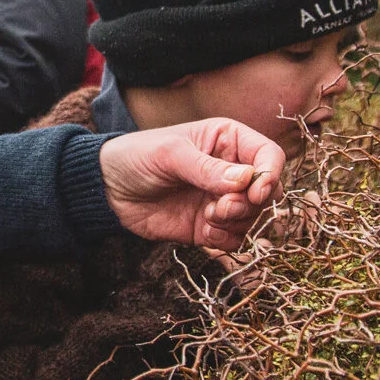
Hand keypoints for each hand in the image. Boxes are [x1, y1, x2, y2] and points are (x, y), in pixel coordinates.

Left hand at [99, 119, 285, 252]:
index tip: (255, 192)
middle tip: (220, 207)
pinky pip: (236, 239)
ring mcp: (222, 199)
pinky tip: (204, 231)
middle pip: (267, 192)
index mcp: (229, 140)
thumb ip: (207, 168)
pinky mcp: (210, 226)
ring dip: (236, 222)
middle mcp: (232, 170)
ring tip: (208, 216)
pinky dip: (226, 239)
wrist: (108, 188)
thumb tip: (246, 180)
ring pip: (254, 218)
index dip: (270, 175)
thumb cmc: (138, 156)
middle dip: (249, 204)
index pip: (269, 156)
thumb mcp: (171, 155)